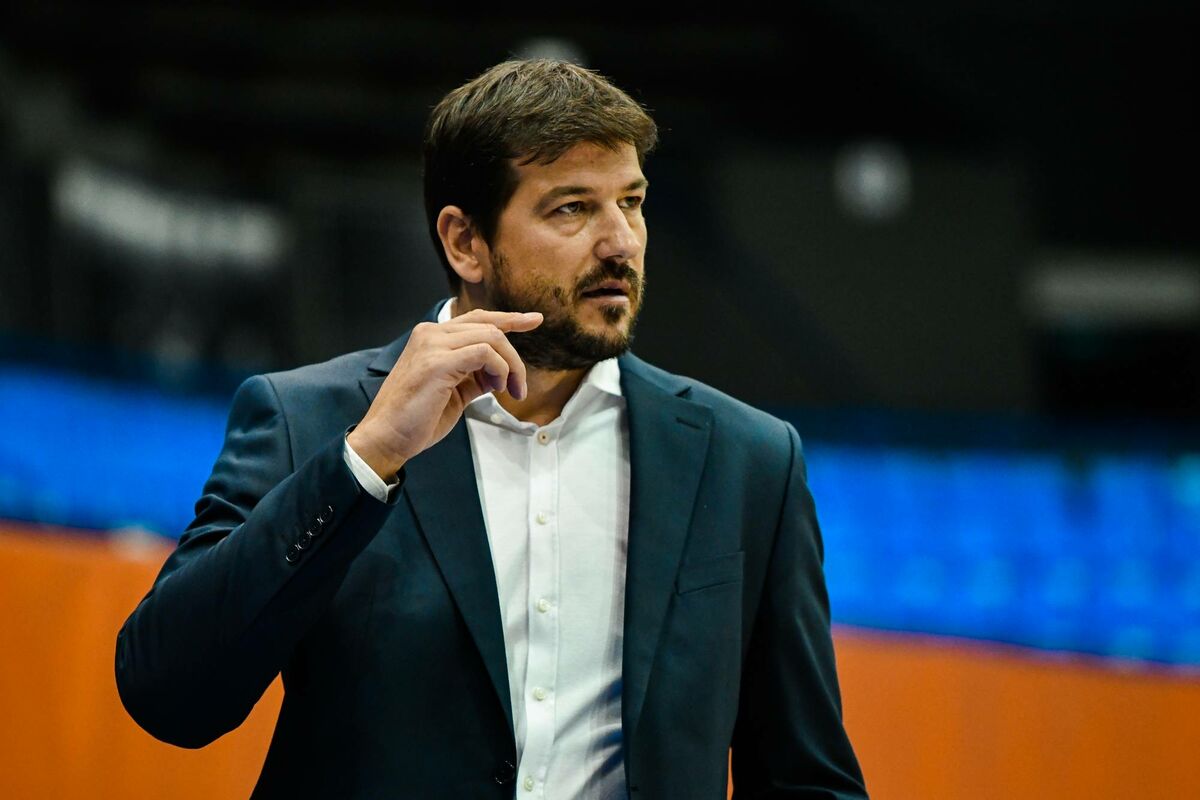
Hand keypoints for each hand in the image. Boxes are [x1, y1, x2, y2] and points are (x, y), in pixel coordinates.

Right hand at [347, 309, 542, 478]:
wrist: (387, 438)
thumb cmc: (417, 419)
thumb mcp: (454, 392)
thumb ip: (475, 376)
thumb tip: (499, 373)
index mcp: (432, 337)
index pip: (477, 319)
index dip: (509, 318)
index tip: (534, 320)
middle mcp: (431, 333)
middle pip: (489, 326)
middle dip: (514, 356)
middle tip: (520, 387)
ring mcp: (432, 345)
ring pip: (491, 337)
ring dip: (510, 366)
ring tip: (510, 392)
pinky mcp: (437, 362)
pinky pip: (484, 353)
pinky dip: (499, 370)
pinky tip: (496, 389)